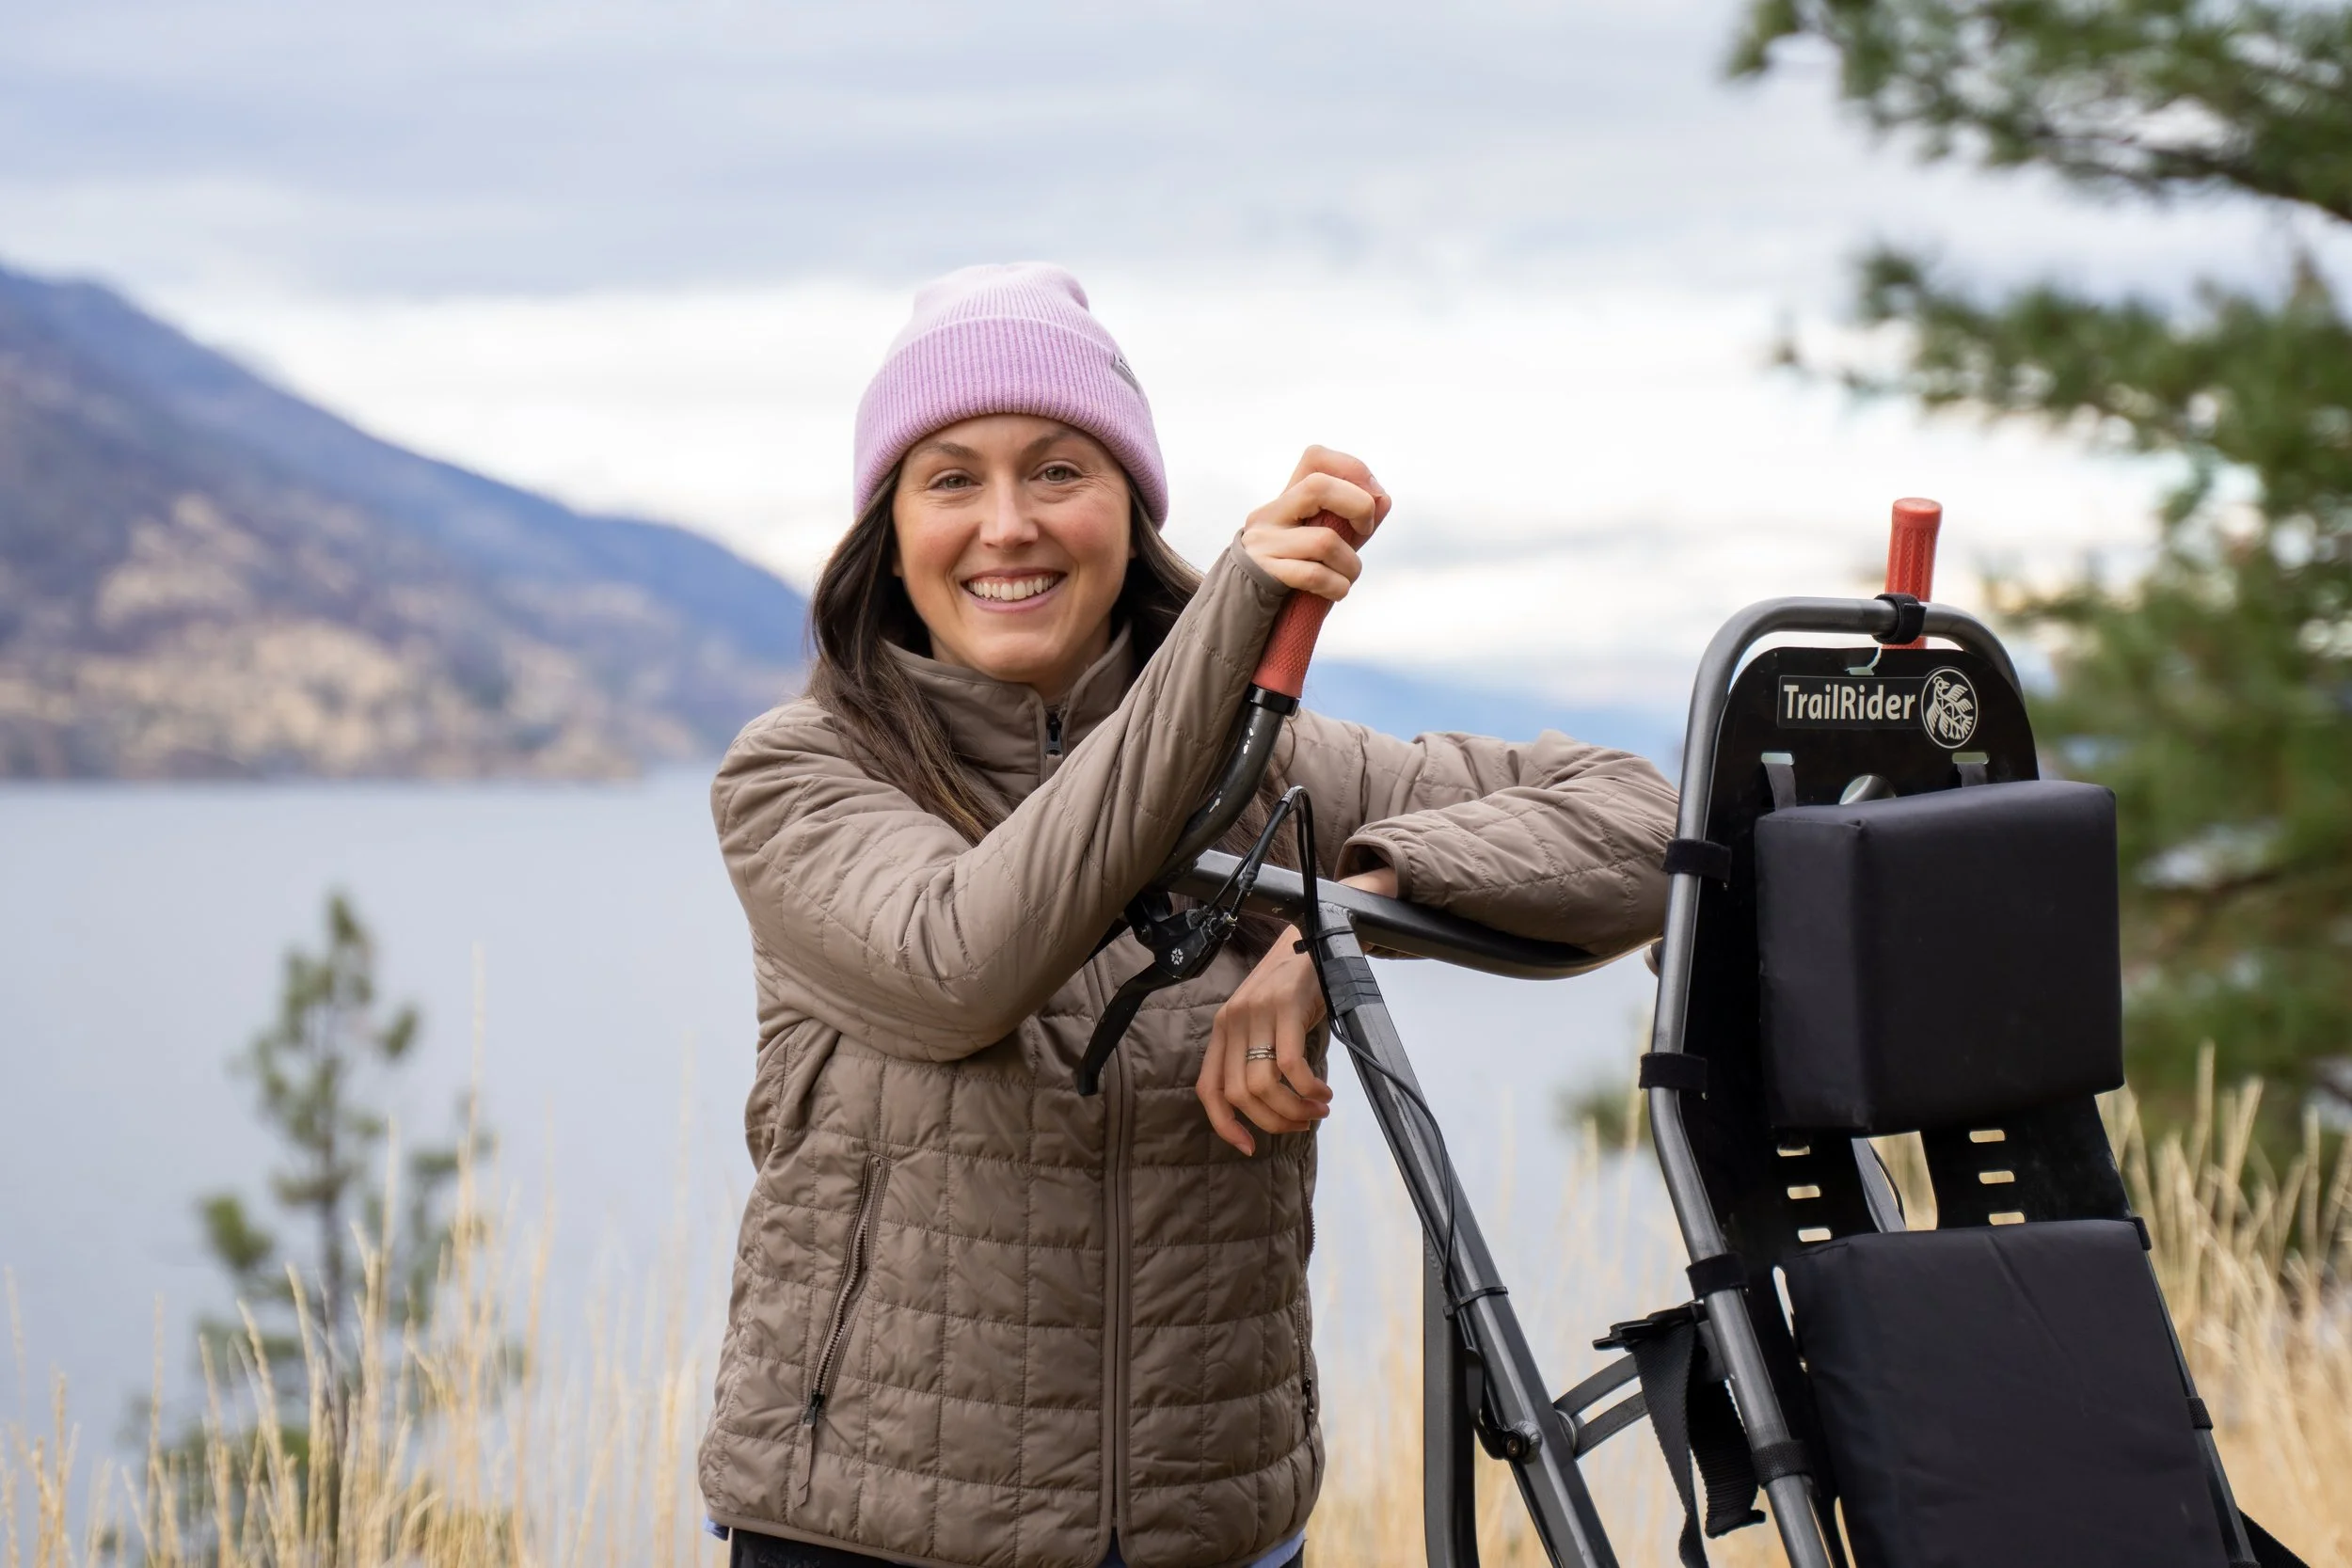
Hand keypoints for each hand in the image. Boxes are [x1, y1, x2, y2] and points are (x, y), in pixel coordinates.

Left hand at [1198, 864, 1399, 1154]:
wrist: (1314, 939)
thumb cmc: (1293, 989)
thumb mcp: (1265, 1023)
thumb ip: (1257, 1056)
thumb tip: (1271, 1109)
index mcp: (1222, 1031)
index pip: (1208, 1089)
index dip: (1224, 1125)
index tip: (1249, 1146)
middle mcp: (1232, 1022)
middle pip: (1239, 1094)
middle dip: (1273, 1121)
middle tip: (1303, 1123)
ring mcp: (1256, 1014)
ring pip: (1263, 1085)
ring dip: (1294, 1109)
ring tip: (1317, 1110)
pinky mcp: (1285, 1007)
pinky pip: (1291, 1065)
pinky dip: (1308, 1089)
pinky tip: (1323, 1092)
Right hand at [1238, 447, 1391, 602]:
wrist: (1246, 604)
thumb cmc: (1296, 568)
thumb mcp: (1325, 537)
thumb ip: (1352, 519)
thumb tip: (1384, 499)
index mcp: (1286, 497)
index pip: (1315, 457)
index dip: (1352, 469)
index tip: (1372, 498)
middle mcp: (1269, 513)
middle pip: (1318, 487)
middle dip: (1359, 507)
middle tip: (1365, 530)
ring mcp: (1263, 541)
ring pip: (1325, 540)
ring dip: (1351, 565)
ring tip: (1349, 576)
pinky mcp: (1264, 571)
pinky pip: (1314, 574)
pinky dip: (1337, 586)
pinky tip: (1337, 591)